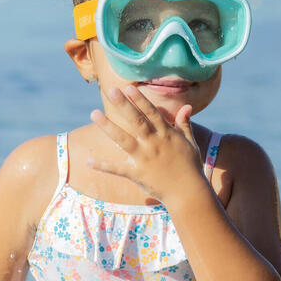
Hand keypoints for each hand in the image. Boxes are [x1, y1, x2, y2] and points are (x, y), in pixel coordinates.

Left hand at [87, 85, 205, 203]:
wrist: (189, 193)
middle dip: (123, 105)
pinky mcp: (138, 174)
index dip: (140, 99)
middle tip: (111, 90)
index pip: (151, 112)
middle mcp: (154, 143)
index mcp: (166, 134)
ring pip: (123, 139)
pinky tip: (89, 161)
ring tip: (94, 113)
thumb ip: (184, 124)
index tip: (129, 87)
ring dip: (108, 126)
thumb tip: (186, 106)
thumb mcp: (189, 142)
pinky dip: (104, 166)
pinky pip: (118, 169)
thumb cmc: (191, 166)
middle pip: (136, 121)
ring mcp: (145, 158)